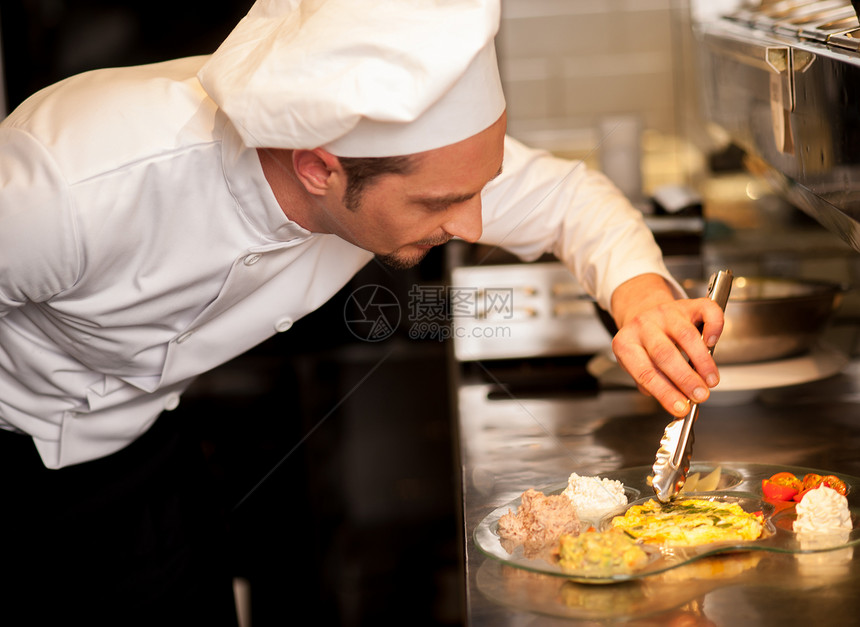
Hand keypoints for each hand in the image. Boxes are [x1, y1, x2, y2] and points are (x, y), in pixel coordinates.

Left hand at [609, 274, 725, 416]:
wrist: (643, 311)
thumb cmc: (643, 346)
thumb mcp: (638, 365)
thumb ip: (654, 384)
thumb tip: (678, 404)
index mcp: (626, 344)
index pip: (644, 372)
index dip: (664, 392)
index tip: (681, 408)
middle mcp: (644, 325)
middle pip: (664, 353)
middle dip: (685, 378)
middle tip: (700, 395)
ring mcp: (666, 312)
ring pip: (685, 335)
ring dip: (702, 361)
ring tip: (711, 381)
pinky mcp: (687, 305)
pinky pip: (705, 311)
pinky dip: (714, 327)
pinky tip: (713, 343)